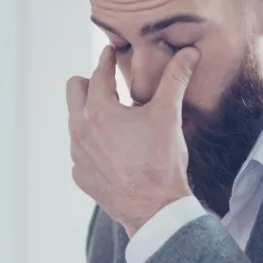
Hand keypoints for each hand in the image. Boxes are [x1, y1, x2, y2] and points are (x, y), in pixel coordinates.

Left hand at [67, 45, 197, 234]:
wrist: (154, 209)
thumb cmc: (161, 162)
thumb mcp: (169, 115)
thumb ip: (175, 79)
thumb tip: (188, 53)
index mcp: (98, 110)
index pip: (98, 73)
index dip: (107, 60)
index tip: (110, 53)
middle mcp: (79, 130)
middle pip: (74, 90)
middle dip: (90, 84)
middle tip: (111, 86)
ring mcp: (77, 155)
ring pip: (76, 122)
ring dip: (92, 116)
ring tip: (117, 121)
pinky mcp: (80, 175)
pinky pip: (81, 151)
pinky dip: (95, 145)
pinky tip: (115, 151)